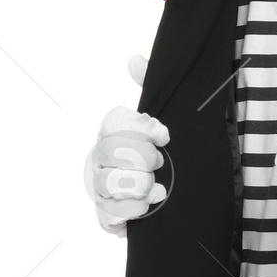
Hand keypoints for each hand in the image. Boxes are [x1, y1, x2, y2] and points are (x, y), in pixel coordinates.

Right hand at [84, 55, 169, 233]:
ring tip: (158, 187)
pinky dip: (135, 209)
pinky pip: (111, 213)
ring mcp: (99, 187)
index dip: (140, 127)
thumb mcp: (164, 122)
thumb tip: (136, 60)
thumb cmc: (163, 157)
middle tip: (161, 163)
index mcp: (112, 132)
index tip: (164, 135)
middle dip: (145, 158)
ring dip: (141, 184)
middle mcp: (99, 157)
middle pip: (112, 151)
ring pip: (110, 182)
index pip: (113, 121)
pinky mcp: (105, 216)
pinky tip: (150, 204)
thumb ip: (152, 90)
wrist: (177, 198)